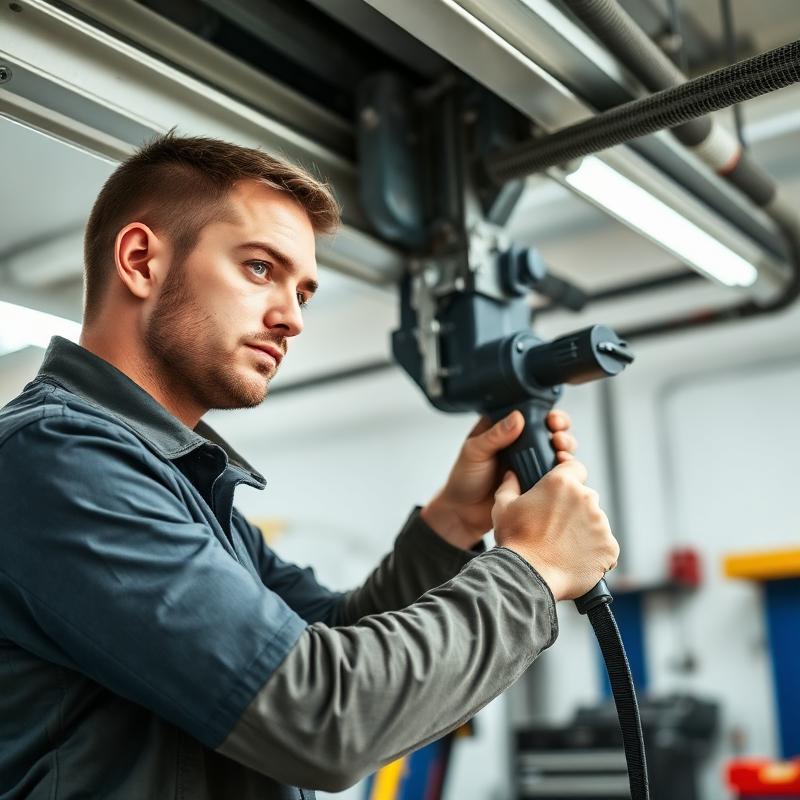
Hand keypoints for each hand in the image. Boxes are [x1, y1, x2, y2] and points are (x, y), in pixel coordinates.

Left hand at [420, 409, 576, 550]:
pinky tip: (563, 467)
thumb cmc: (464, 478)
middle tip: (557, 431)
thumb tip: (517, 418)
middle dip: (561, 427)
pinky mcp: (538, 480)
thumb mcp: (474, 451)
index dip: (544, 412)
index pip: (528, 412)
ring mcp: (531, 461)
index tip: (550, 417)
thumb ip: (495, 435)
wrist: (465, 513)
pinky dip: (564, 467)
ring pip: (557, 448)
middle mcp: (521, 443)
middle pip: (550, 428)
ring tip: (561, 449)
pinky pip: (556, 471)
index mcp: (504, 428)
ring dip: (565, 445)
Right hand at [492, 460, 618, 600]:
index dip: (568, 477)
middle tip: (554, 527)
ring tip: (562, 547)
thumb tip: (512, 475)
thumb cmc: (515, 541)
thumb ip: (510, 485)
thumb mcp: (503, 507)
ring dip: (584, 530)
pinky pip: (604, 546)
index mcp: (562, 483)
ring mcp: (601, 524)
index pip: (576, 467)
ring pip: (595, 522)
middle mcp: (586, 498)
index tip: (561, 491)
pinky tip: (574, 560)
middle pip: (585, 497)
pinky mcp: (609, 547)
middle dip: (574, 508)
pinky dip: (594, 552)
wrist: (529, 577)